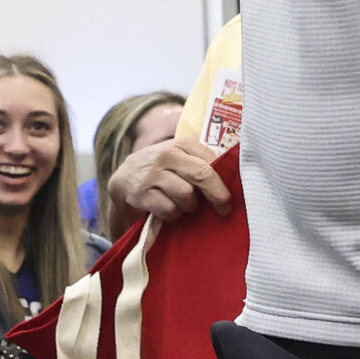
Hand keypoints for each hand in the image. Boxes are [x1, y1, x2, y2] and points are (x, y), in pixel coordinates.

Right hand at [103, 133, 230, 225]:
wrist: (124, 179)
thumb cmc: (163, 170)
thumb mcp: (181, 158)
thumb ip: (202, 163)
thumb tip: (235, 180)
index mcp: (182, 144)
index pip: (211, 162)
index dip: (225, 181)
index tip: (233, 196)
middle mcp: (167, 154)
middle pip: (203, 175)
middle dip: (217, 195)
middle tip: (224, 209)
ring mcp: (152, 174)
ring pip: (186, 195)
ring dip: (189, 206)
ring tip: (184, 205)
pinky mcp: (142, 193)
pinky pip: (169, 209)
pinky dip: (173, 214)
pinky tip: (169, 210)